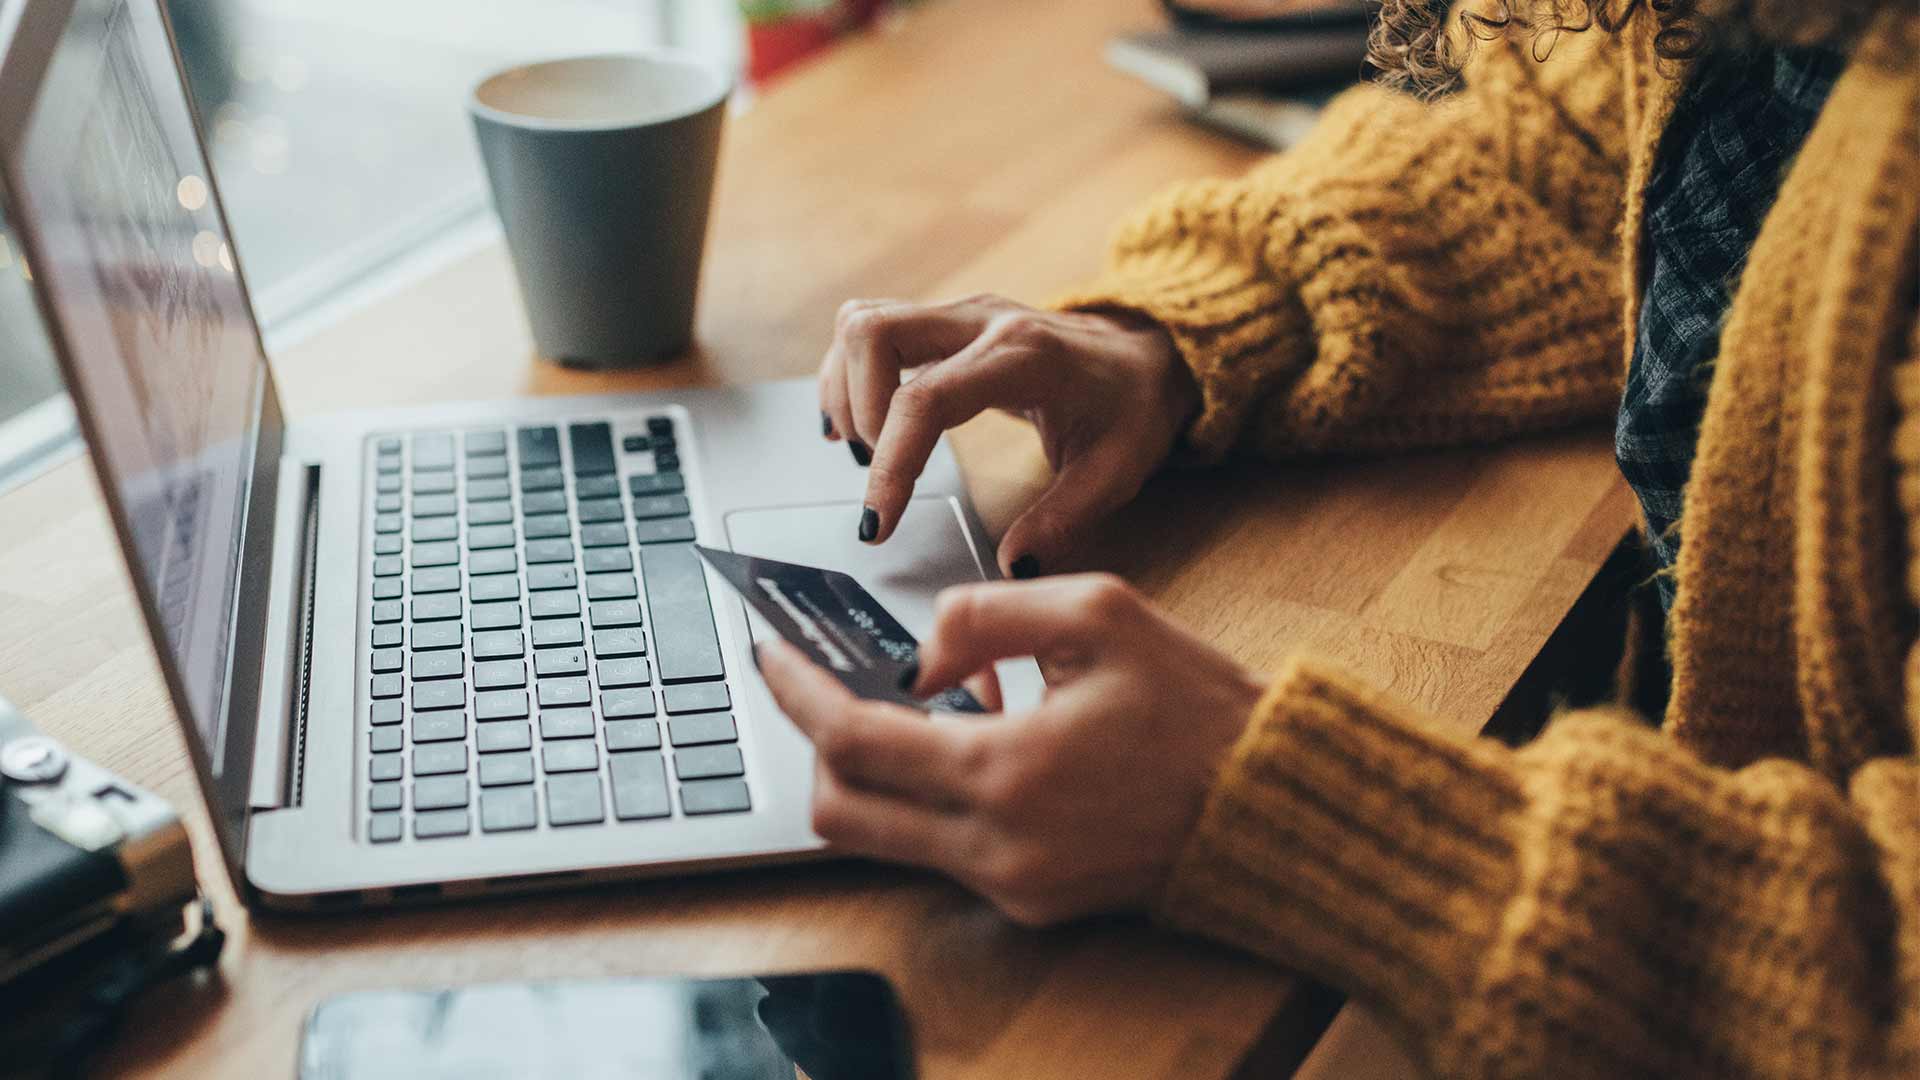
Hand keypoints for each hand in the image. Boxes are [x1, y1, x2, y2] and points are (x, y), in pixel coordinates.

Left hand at [758, 574, 1265, 925]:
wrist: (1268, 802)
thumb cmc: (1196, 705)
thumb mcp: (1098, 613)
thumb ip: (984, 614)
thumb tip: (917, 655)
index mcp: (1005, 770)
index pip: (852, 740)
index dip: (797, 692)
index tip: (770, 653)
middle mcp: (995, 845)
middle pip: (841, 810)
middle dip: (817, 743)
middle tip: (828, 684)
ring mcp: (1010, 885)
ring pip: (882, 838)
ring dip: (878, 771)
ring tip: (928, 704)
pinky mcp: (1030, 903)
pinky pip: (940, 851)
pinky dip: (933, 796)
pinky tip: (980, 742)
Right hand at [818, 294, 1197, 576]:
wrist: (1145, 354)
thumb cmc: (1130, 407)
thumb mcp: (1116, 471)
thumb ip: (1064, 520)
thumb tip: (1012, 565)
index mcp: (1025, 356)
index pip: (927, 399)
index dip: (892, 463)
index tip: (878, 522)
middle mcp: (982, 320)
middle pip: (874, 333)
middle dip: (857, 411)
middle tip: (877, 471)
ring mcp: (959, 313)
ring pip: (862, 322)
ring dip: (846, 389)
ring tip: (867, 450)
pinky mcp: (943, 321)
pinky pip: (870, 327)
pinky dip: (849, 374)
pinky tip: (860, 424)